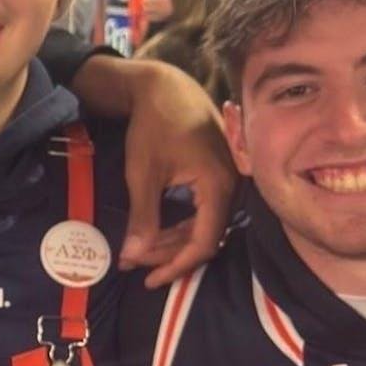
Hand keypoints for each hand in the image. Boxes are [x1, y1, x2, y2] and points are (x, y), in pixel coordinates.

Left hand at [69, 56, 239, 287]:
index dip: (175, 265)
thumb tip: (133, 256)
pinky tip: (158, 231)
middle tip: (133, 262)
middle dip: (167, 253)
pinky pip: (204, 209)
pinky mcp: (220, 174)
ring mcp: (229, 179)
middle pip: (204, 236)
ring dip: (173, 240)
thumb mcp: (143, 172)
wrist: (164, 87)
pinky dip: (180, 222)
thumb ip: (143, 217)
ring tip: (140, 251)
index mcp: (219, 186)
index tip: (148, 279)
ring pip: (204, 223)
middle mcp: (232, 186)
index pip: (203, 242)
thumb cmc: (153, 125)